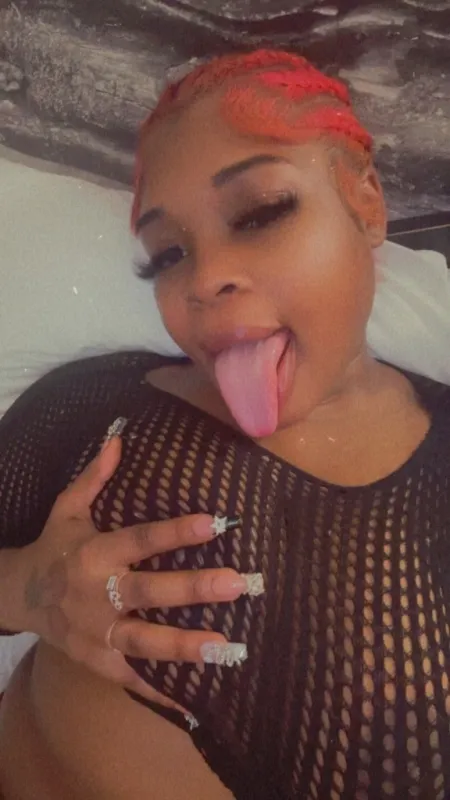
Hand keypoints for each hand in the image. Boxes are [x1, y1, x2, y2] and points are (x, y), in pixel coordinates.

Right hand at [21, 433, 246, 708]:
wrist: (18, 596)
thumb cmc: (54, 547)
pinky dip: (158, 691)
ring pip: (142, 640)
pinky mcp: (95, 659)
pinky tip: (193, 699)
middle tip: (237, 584)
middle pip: (148, 591)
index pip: (140, 539)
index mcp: (94, 553)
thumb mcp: (67, 509)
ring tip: (224, 647)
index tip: (215, 523)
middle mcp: (96, 593)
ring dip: (183, 645)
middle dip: (193, 588)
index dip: (176, 531)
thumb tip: (118, 438)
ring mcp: (95, 631)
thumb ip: (94, 476)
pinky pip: (129, 677)